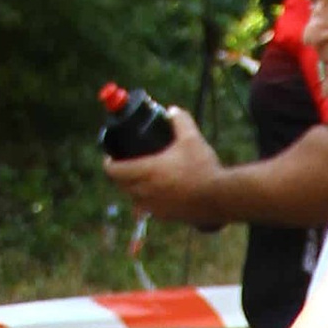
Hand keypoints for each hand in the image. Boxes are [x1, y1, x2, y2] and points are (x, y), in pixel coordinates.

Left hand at [104, 103, 224, 219]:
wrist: (219, 198)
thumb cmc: (202, 167)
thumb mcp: (191, 139)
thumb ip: (180, 121)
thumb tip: (173, 110)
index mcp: (147, 171)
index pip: (115, 171)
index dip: (108, 164)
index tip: (109, 159)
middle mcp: (146, 191)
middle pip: (122, 186)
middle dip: (120, 177)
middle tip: (125, 167)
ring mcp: (155, 207)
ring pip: (134, 199)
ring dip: (133, 189)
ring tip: (141, 180)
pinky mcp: (166, 217)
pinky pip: (149, 209)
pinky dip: (149, 200)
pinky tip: (159, 194)